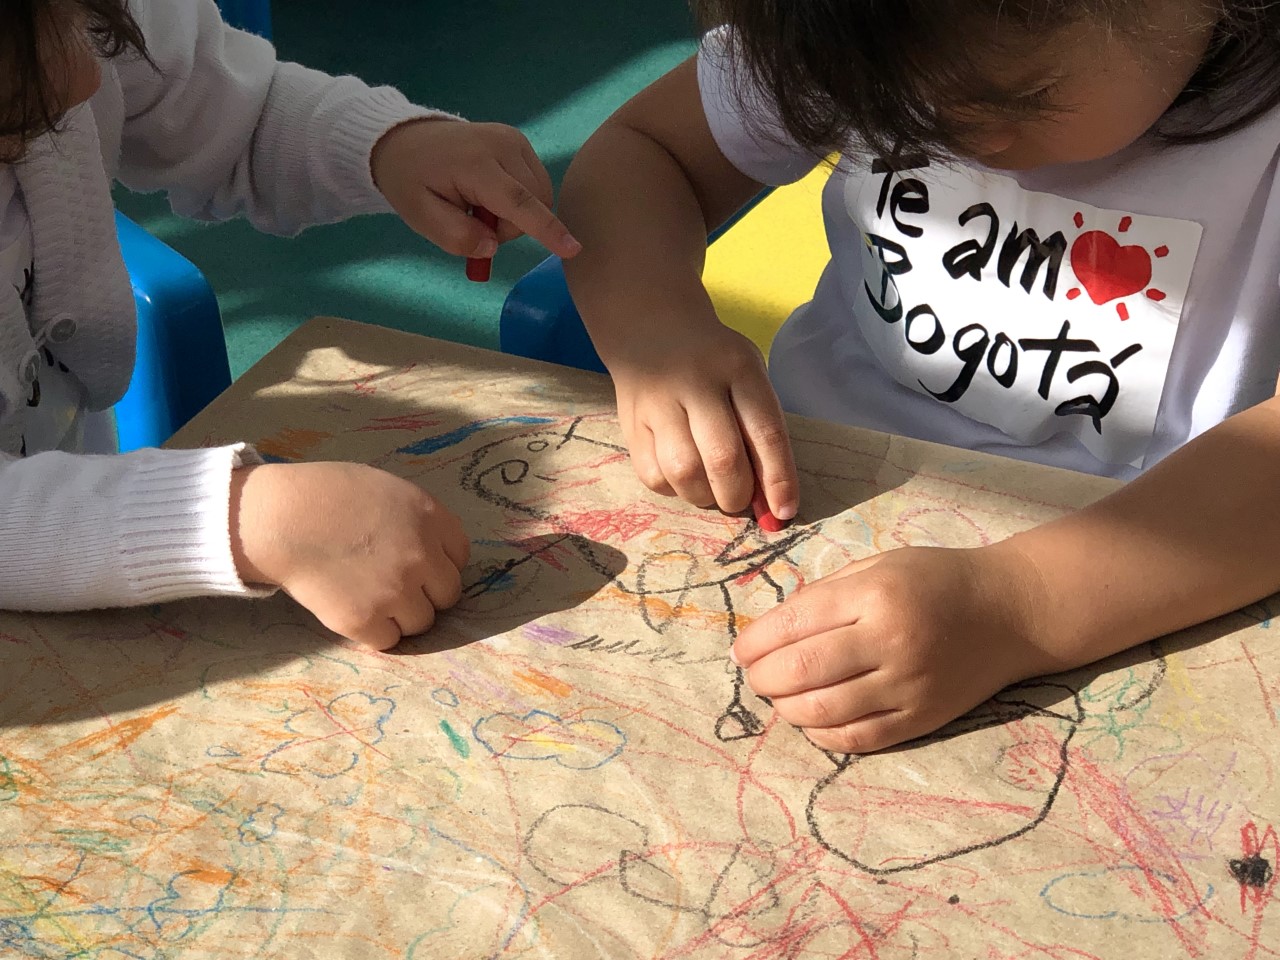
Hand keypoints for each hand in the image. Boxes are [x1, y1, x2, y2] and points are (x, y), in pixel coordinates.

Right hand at [229, 462, 469, 650]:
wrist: (281, 519)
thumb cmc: (327, 494)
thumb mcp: (387, 490)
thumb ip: (418, 519)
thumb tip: (432, 549)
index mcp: (431, 518)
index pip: (460, 556)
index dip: (438, 562)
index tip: (418, 563)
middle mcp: (422, 557)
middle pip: (448, 594)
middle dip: (426, 592)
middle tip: (395, 585)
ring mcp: (397, 592)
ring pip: (422, 622)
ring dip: (402, 615)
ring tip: (372, 597)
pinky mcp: (366, 621)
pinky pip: (389, 639)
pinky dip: (375, 631)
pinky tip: (355, 610)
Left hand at [371, 118, 581, 261]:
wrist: (405, 138)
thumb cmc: (411, 180)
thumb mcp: (420, 216)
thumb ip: (456, 237)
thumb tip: (492, 247)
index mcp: (475, 164)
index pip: (518, 201)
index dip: (546, 228)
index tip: (573, 249)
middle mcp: (502, 145)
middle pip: (533, 203)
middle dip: (510, 227)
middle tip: (474, 221)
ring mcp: (514, 139)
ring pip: (539, 195)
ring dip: (516, 215)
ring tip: (480, 205)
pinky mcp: (520, 141)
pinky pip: (536, 184)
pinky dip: (520, 199)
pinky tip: (491, 192)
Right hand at [612, 322, 798, 518]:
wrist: (651, 329)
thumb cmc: (714, 362)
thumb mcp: (746, 375)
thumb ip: (758, 429)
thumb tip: (768, 498)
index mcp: (738, 368)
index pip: (765, 432)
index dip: (778, 479)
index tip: (784, 511)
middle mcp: (696, 383)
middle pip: (723, 459)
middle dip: (737, 495)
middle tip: (739, 498)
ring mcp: (658, 404)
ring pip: (684, 474)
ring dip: (704, 496)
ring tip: (710, 489)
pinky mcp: (631, 425)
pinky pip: (653, 476)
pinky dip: (674, 489)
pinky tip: (681, 476)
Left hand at [732, 544, 1058, 752]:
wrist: (1012, 610)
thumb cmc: (937, 579)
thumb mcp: (879, 565)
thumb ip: (826, 593)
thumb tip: (771, 629)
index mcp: (874, 594)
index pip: (793, 623)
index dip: (755, 642)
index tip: (740, 650)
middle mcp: (890, 640)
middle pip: (801, 671)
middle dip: (762, 677)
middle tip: (753, 675)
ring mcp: (908, 685)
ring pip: (823, 712)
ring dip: (786, 708)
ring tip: (778, 696)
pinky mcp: (923, 718)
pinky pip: (858, 738)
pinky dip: (822, 734)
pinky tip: (811, 720)